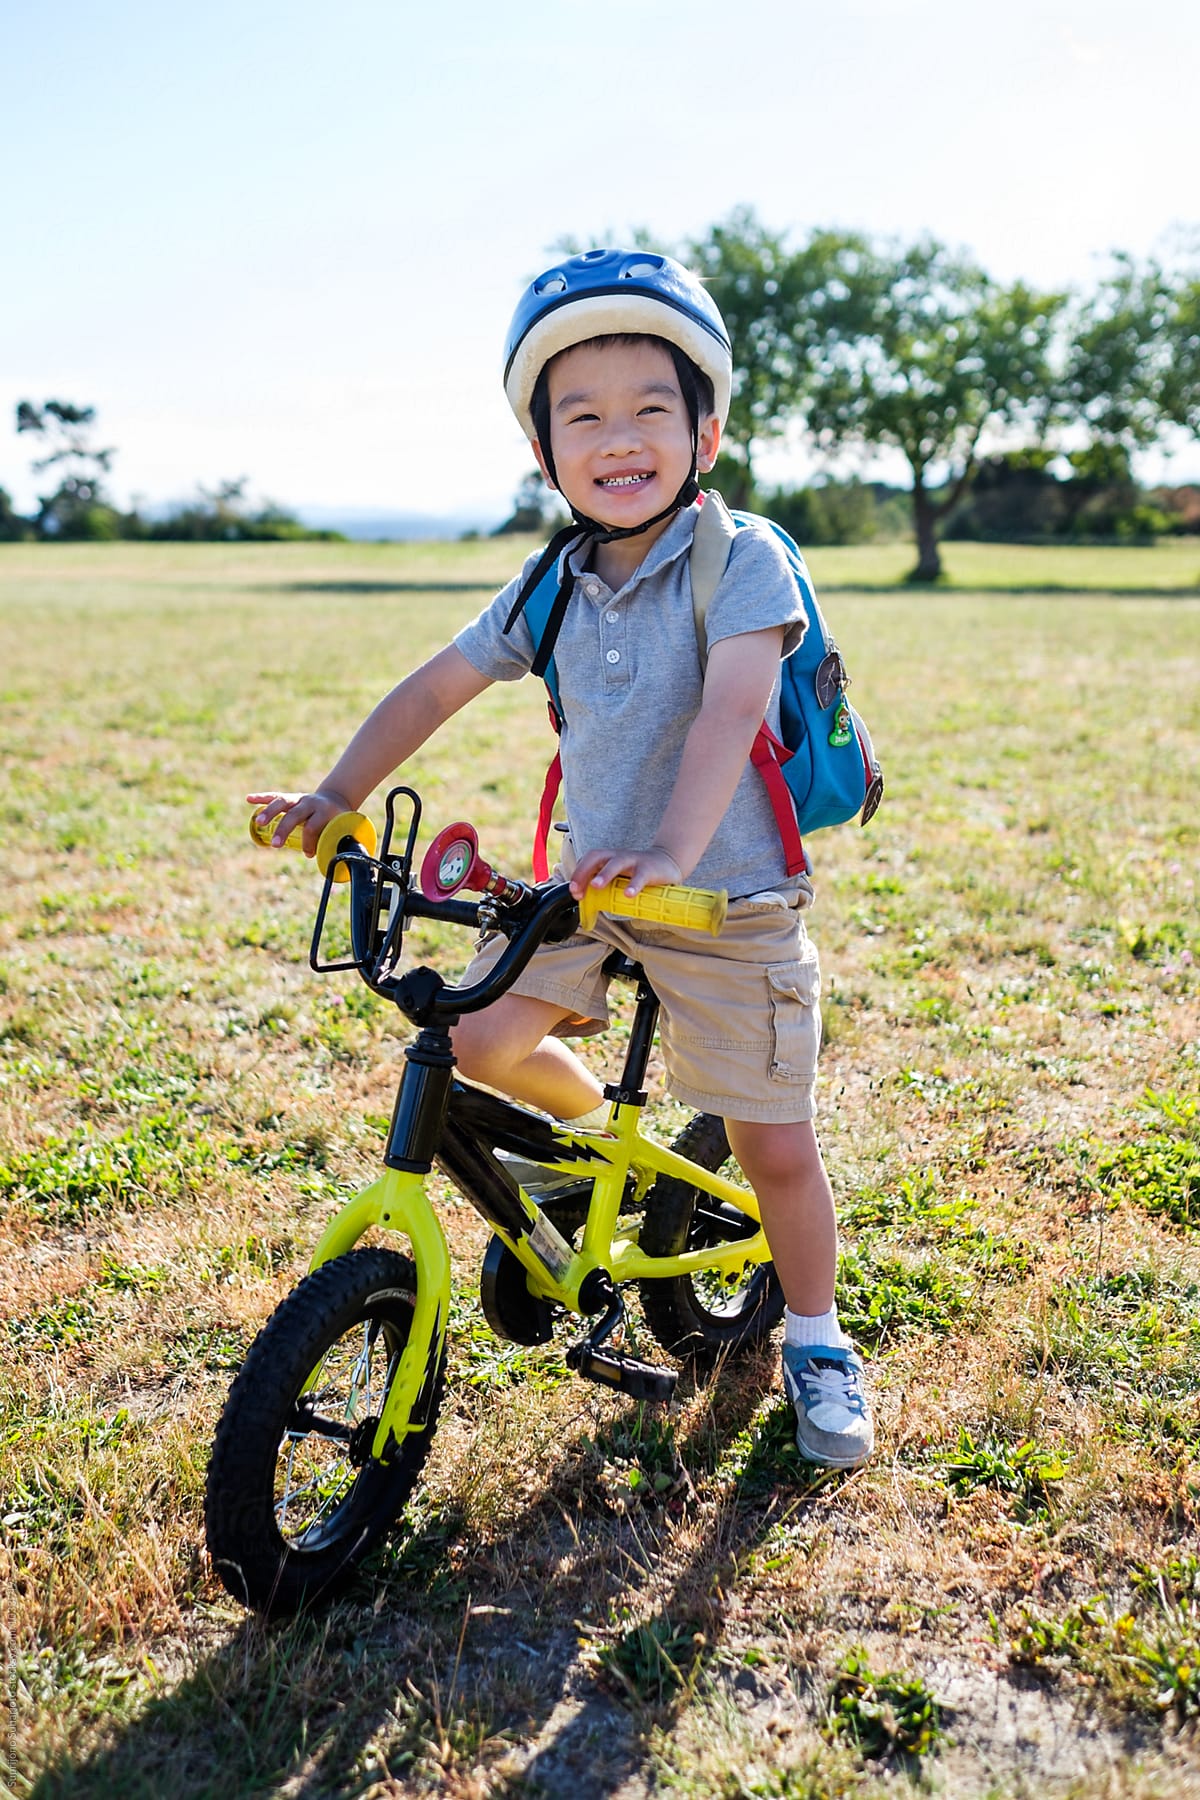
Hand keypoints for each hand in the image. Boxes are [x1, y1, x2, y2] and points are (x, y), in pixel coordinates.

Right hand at [246, 788, 353, 858]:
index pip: (313, 826)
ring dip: (269, 812)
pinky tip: (249, 799)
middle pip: (295, 815)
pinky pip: (274, 796)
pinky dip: (261, 798)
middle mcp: (310, 802)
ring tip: (258, 822)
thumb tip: (334, 864)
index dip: (309, 842)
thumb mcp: (341, 829)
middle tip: (276, 845)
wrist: (335, 799)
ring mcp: (298, 798)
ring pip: (282, 802)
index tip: (308, 854)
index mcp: (324, 811)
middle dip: (284, 830)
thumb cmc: (336, 820)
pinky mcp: (289, 797)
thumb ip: (336, 844)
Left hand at [568, 845, 683, 900]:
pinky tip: (628, 895)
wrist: (668, 862)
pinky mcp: (649, 868)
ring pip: (616, 863)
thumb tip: (587, 906)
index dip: (578, 874)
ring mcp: (634, 860)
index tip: (574, 892)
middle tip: (578, 889)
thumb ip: (606, 888)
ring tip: (596, 886)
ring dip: (604, 874)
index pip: (588, 861)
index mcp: (609, 858)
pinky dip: (633, 885)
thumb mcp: (619, 877)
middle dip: (584, 872)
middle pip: (597, 857)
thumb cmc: (639, 873)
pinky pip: (640, 876)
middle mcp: (618, 856)